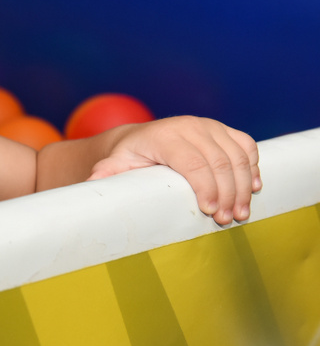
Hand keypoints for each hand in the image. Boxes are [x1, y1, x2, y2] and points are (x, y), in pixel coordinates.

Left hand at [87, 117, 260, 224]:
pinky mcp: (223, 129)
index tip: (210, 212)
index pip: (193, 163)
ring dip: (243, 186)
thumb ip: (106, 173)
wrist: (141, 137)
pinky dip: (252, 167)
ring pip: (237, 157)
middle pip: (220, 163)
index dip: (206, 188)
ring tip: (240, 212)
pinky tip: (253, 188)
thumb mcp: (115, 164)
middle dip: (227, 194)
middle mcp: (190, 126)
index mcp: (165, 136)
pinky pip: (246, 146)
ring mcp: (209, 126)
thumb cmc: (129, 156)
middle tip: (227, 219)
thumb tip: (92, 183)